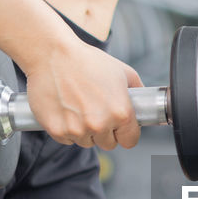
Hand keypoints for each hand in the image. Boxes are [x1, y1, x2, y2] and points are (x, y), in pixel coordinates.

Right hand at [23, 38, 143, 150]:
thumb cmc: (87, 61)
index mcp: (121, 113)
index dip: (125, 133)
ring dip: (84, 131)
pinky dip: (66, 129)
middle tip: (95, 112)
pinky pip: (66, 139)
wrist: (53, 54)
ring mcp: (77, 129)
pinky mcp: (57, 130)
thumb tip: (145, 104)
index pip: (129, 141)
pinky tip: (65, 110)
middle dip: (104, 132)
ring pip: (86, 142)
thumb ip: (138, 92)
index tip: (119, 128)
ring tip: (78, 107)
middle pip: (107, 144)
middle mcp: (100, 125)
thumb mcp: (123, 72)